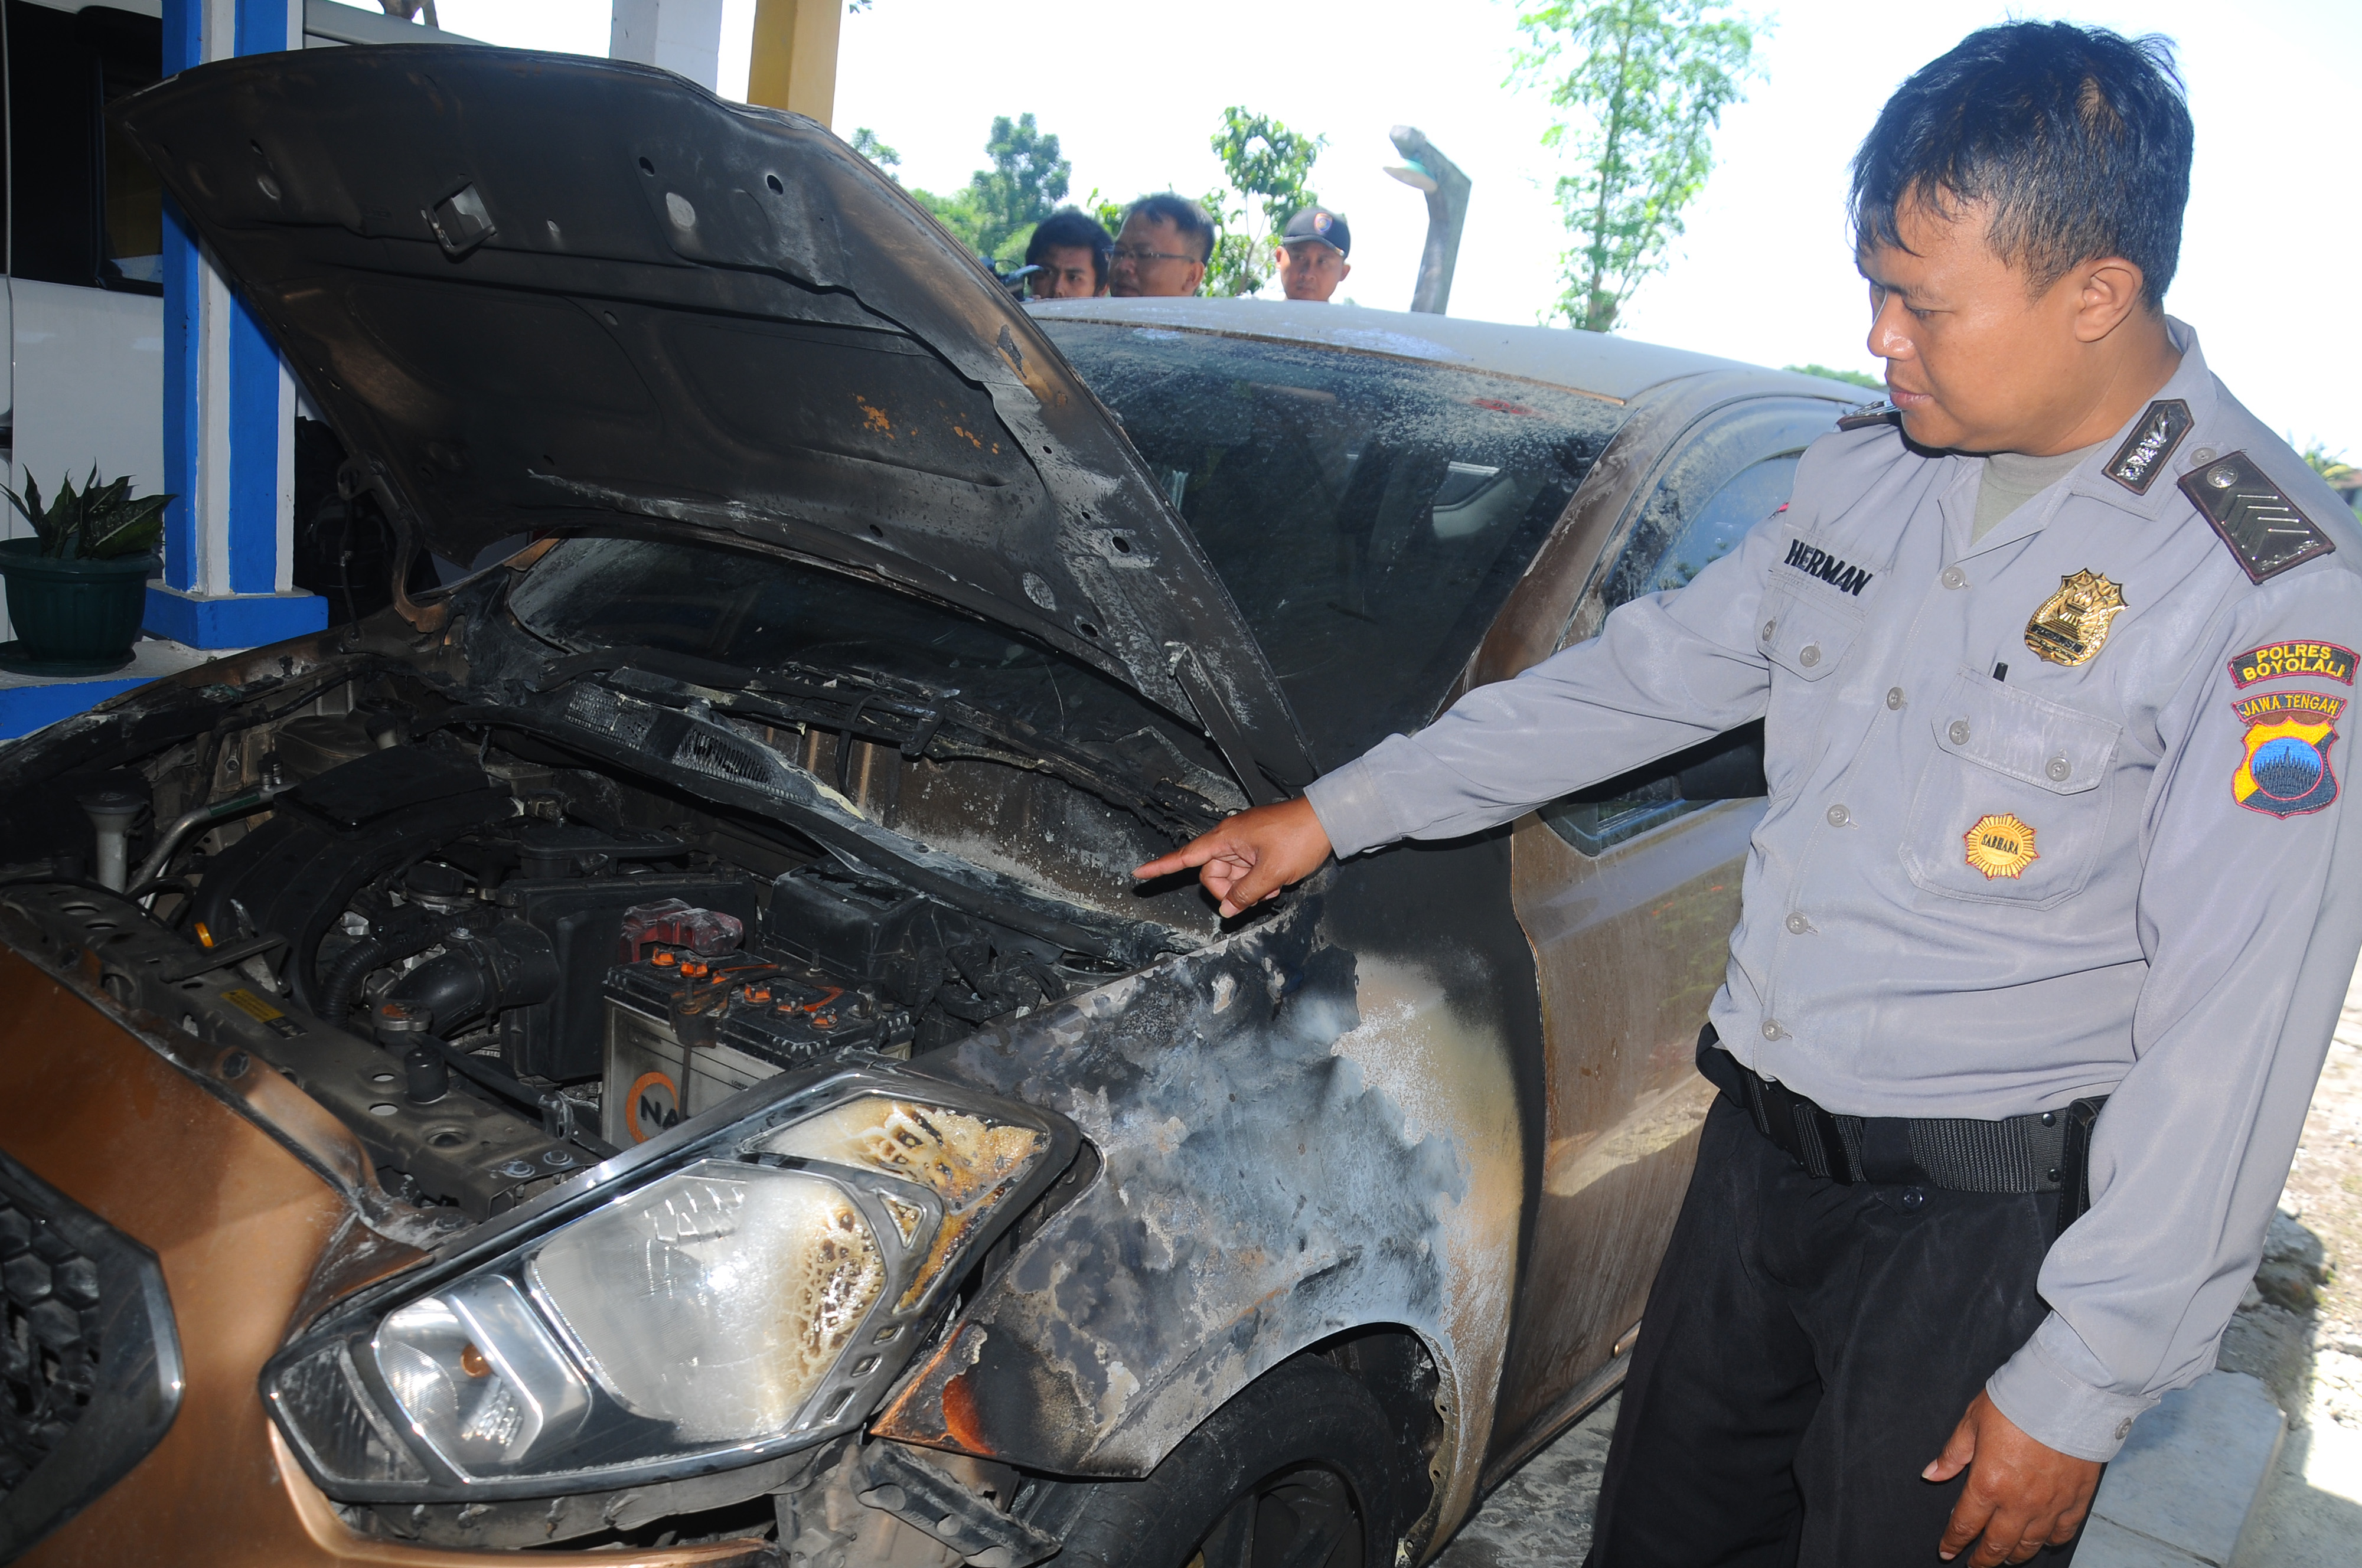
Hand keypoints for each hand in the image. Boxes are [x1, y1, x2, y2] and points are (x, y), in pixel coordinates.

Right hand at [1133, 798, 1331, 916]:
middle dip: (1230, 890)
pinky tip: (1277, 881)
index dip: (1161, 867)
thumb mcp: (1272, 872)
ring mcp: (1244, 844)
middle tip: (1256, 894)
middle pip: (1212, 875)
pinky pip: (1248, 872)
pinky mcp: (1258, 848)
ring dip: (1249, 888)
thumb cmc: (1299, 837)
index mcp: (1225, 838)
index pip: (1185, 856)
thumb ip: (1245, 894)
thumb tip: (1227, 909)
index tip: (1138, 873)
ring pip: (1232, 877)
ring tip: (1273, 885)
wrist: (1328, 820)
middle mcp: (1230, 839)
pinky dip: (1259, 882)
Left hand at [1927, 1391, 2103, 1564]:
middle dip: (1983, 1559)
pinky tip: (2042, 1541)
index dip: (1953, 1541)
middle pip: (1997, 1544)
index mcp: (1988, 1483)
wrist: (2067, 1395)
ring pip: (2030, 1544)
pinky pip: (2061, 1533)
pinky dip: (2050, 1541)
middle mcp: (2018, 1502)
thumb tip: (1931, 1474)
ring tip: (2004, 1556)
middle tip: (1974, 1565)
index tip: (1946, 1551)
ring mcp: (2050, 1505)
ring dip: (2014, 1554)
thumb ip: (1952, 1454)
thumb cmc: (2015, 1403)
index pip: (1965, 1524)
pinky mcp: (2076, 1500)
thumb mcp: (1972, 1422)